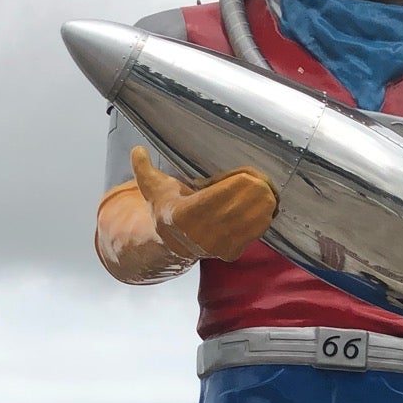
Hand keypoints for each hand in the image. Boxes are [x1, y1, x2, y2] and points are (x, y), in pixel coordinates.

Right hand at [129, 144, 276, 262]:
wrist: (172, 243)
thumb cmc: (167, 208)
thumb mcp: (152, 187)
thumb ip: (143, 168)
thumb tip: (137, 150)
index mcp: (185, 215)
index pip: (222, 194)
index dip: (239, 182)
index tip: (247, 172)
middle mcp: (203, 233)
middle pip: (244, 204)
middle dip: (256, 188)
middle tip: (260, 177)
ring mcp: (219, 245)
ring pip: (256, 218)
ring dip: (264, 202)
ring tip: (265, 189)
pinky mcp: (232, 253)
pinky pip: (257, 231)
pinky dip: (263, 217)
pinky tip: (264, 205)